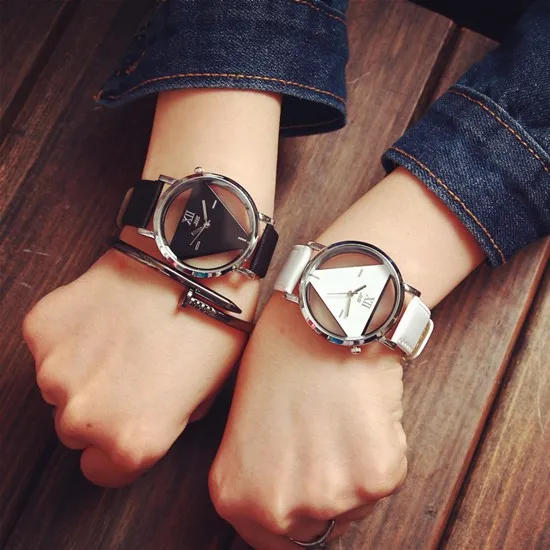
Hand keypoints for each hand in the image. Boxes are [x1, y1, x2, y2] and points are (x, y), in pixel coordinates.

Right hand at [23, 235, 256, 486]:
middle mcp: (84, 418)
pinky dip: (70, 335)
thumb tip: (144, 422)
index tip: (128, 421)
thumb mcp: (203, 396)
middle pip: (75, 430)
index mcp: (131, 443)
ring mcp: (54, 371)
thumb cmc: (210, 327)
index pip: (102, 471)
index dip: (117, 447)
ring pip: (59, 387)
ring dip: (83, 370)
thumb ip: (162, 425)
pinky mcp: (41, 329)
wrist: (191, 265)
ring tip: (122, 336)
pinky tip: (106, 314)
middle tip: (131, 370)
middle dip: (99, 408)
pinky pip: (49, 346)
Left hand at [209, 294, 406, 548]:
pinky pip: (387, 476)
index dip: (292, 516)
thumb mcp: (242, 428)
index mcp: (236, 497)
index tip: (305, 490)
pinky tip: (361, 409)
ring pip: (357, 504)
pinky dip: (382, 447)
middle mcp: (278, 509)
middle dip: (324, 495)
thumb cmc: (280, 358)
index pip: (272, 543)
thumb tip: (283, 501)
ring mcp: (329, 497)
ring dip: (355, 471)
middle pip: (318, 529)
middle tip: (325, 444)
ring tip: (339, 418)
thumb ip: (257, 477)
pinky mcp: (378, 476)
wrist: (318, 316)